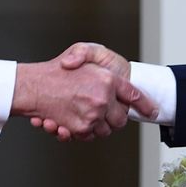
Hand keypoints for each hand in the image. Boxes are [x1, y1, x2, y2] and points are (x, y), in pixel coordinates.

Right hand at [14, 44, 155, 140]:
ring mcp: (92, 115)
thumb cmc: (57, 68)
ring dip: (98, 126)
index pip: (134, 95)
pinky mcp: (80, 128)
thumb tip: (113, 79)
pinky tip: (71, 122)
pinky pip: (89, 136)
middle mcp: (102, 98)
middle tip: (103, 111)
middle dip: (114, 118)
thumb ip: (98, 58)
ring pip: (106, 130)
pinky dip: (82, 132)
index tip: (153, 111)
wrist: (32, 86)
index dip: (145, 105)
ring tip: (85, 115)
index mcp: (108, 79)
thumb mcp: (83, 50)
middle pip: (121, 119)